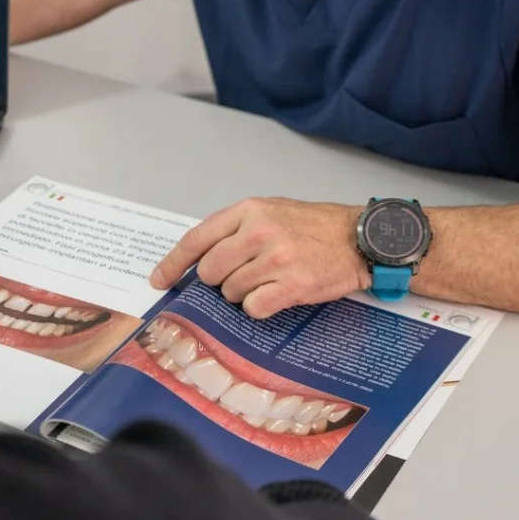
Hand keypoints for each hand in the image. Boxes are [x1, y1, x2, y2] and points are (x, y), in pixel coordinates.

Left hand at [150, 197, 370, 318]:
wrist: (359, 239)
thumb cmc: (314, 226)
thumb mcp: (271, 211)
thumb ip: (236, 229)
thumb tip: (201, 259)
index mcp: (249, 211)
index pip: (197, 239)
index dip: (173, 263)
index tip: (159, 279)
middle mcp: (259, 232)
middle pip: (211, 271)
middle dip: (219, 281)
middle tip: (241, 276)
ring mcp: (276, 260)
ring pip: (231, 292)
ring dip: (242, 294)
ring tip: (268, 281)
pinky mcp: (292, 286)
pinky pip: (254, 308)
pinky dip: (259, 307)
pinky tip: (275, 295)